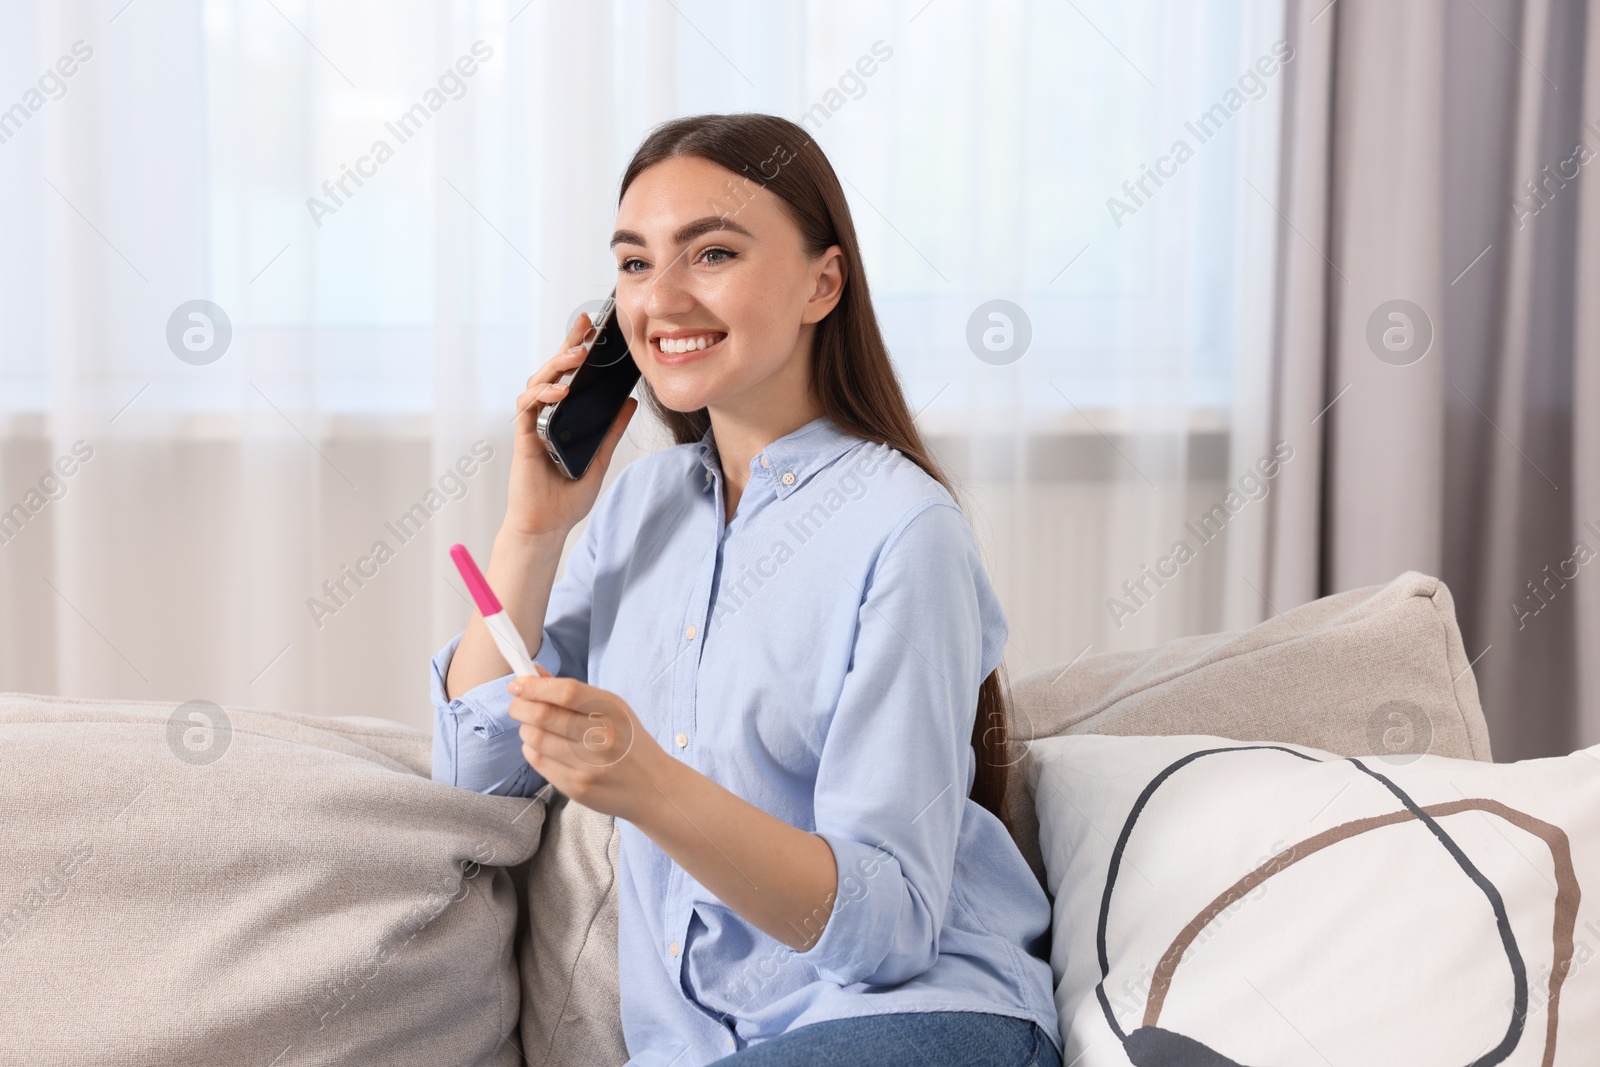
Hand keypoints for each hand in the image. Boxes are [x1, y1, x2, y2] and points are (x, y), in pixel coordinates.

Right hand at [505, 312, 638, 538]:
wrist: (547, 525)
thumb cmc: (568, 496)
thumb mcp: (600, 458)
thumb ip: (612, 430)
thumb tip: (630, 401)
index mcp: (564, 416)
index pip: (570, 375)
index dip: (578, 349)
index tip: (594, 327)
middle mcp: (546, 415)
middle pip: (554, 370)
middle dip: (569, 345)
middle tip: (586, 325)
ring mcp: (533, 424)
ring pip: (539, 382)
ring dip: (558, 366)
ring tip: (579, 355)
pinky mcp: (525, 437)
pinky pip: (528, 407)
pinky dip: (543, 395)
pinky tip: (560, 390)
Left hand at [507, 666, 665, 820]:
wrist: (652, 787)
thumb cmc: (628, 742)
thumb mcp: (612, 710)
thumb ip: (573, 692)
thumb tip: (532, 674)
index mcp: (612, 711)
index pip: (565, 692)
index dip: (534, 686)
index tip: (517, 683)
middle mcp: (602, 737)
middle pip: (544, 715)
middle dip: (520, 706)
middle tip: (516, 705)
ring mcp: (589, 765)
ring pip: (536, 739)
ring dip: (525, 729)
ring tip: (531, 727)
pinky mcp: (577, 787)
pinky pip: (539, 762)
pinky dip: (531, 750)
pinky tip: (540, 747)